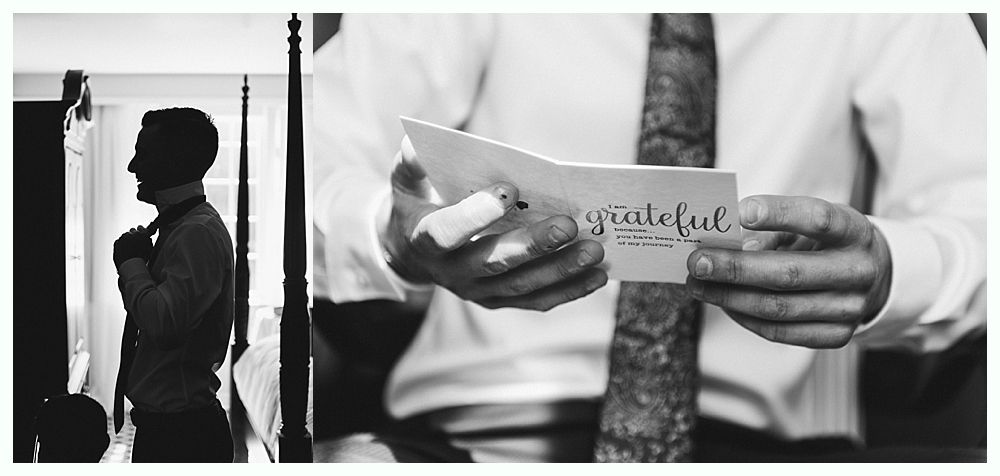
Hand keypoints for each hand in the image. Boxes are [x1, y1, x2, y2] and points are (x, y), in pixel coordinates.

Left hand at [113, 225, 152, 269]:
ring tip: (129, 249)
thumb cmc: (142, 259)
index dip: (141, 232)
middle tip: (135, 243)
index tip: (140, 235)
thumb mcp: (150, 249)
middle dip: (133, 235)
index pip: (141, 227)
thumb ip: (148, 241)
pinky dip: (121, 244)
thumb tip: (147, 238)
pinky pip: (119, 241)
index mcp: (142, 234)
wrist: (130, 266)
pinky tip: (124, 251)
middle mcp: (132, 233)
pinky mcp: (117, 242)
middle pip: (132, 230)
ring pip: (125, 235)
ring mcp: (123, 237)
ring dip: (127, 239)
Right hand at [379, 136, 608, 310]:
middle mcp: (451, 273)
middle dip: (534, 245)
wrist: (412, 253)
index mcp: (425, 240)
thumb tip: (418, 144)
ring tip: (595, 250)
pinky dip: (569, 290)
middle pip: (494, 263)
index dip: (475, 214)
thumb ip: (411, 163)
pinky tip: (598, 275)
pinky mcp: (499, 300)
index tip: (509, 188)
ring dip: (561, 269)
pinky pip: (536, 300)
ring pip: (522, 285)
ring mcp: (477, 291)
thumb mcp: (406, 181)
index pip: (447, 232)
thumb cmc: (418, 205)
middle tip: (570, 225)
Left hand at [685, 195, 891, 347]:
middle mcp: (857, 271)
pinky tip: (723, 303)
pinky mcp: (836, 335)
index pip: (818, 219)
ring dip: (729, 297)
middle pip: (788, 273)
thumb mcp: (810, 223)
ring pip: (778, 308)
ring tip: (698, 285)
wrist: (873, 276)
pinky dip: (745, 317)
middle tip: (697, 261)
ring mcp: (849, 308)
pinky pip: (780, 332)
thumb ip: (773, 230)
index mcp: (853, 231)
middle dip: (735, 268)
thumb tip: (729, 246)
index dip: (778, 214)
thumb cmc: (828, 242)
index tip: (738, 212)